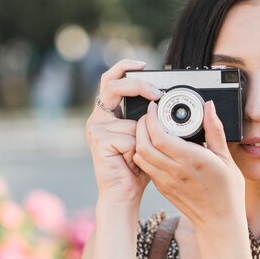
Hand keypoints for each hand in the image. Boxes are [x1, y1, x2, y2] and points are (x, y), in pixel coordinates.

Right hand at [86, 60, 162, 206]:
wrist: (124, 193)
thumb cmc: (137, 167)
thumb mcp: (146, 136)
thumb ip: (148, 117)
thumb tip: (162, 99)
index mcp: (108, 113)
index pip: (112, 79)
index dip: (125, 67)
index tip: (144, 65)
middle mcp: (99, 117)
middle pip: (114, 86)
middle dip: (138, 86)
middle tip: (158, 95)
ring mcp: (96, 128)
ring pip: (131, 119)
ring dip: (142, 137)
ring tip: (136, 154)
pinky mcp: (98, 140)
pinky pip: (129, 136)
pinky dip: (137, 149)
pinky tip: (130, 161)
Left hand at [133, 100, 245, 229]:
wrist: (219, 221)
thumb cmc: (226, 192)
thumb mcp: (226, 158)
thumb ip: (214, 130)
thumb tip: (209, 107)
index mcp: (191, 161)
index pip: (159, 136)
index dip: (152, 118)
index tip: (155, 107)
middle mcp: (175, 171)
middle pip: (143, 144)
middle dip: (142, 125)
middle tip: (150, 115)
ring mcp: (165, 181)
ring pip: (140, 155)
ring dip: (140, 139)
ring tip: (150, 128)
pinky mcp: (161, 187)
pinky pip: (145, 165)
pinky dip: (143, 152)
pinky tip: (154, 145)